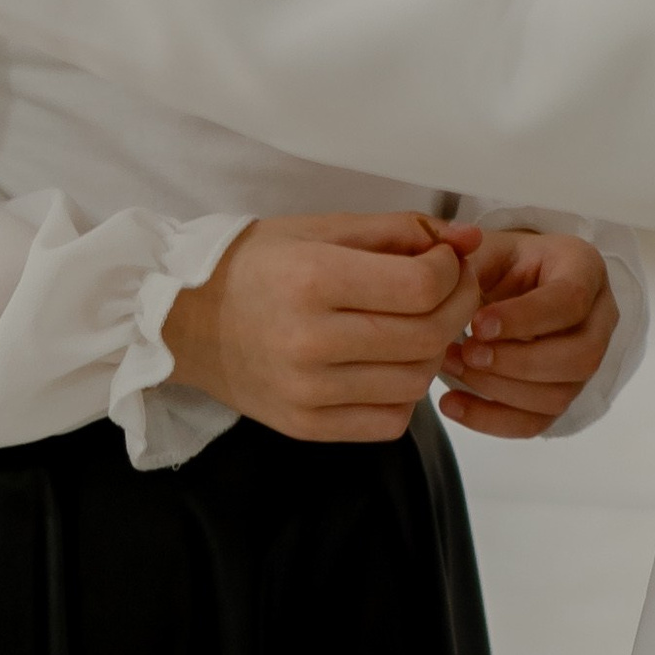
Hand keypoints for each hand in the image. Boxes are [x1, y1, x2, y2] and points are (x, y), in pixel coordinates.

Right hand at [167, 211, 484, 443]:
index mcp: (314, 279)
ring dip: (433, 350)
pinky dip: (405, 393)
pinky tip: (389, 363)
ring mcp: (308, 393)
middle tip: (451, 288)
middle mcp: (310, 342)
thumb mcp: (324, 227)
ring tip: (418, 324)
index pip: (421, 287)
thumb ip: (400, 231)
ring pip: (416, 383)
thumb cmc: (257, 263)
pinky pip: (390, 421)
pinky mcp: (306, 427)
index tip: (446, 259)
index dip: (452, 271)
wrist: (186, 320)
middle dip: (457, 307)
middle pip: (427, 336)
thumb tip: (469, 239)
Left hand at [438, 231, 618, 439]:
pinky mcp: (564, 393)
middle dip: (517, 362)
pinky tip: (452, 403)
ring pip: (559, 395)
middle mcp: (599, 317)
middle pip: (580, 356)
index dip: (525, 319)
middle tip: (467, 352)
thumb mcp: (488, 246)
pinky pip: (537, 422)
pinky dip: (491, 420)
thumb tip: (455, 258)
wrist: (508, 286)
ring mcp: (586, 361)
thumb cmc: (502, 263)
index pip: (570, 300)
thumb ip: (468, 254)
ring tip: (452, 367)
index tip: (477, 325)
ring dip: (499, 390)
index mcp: (584, 268)